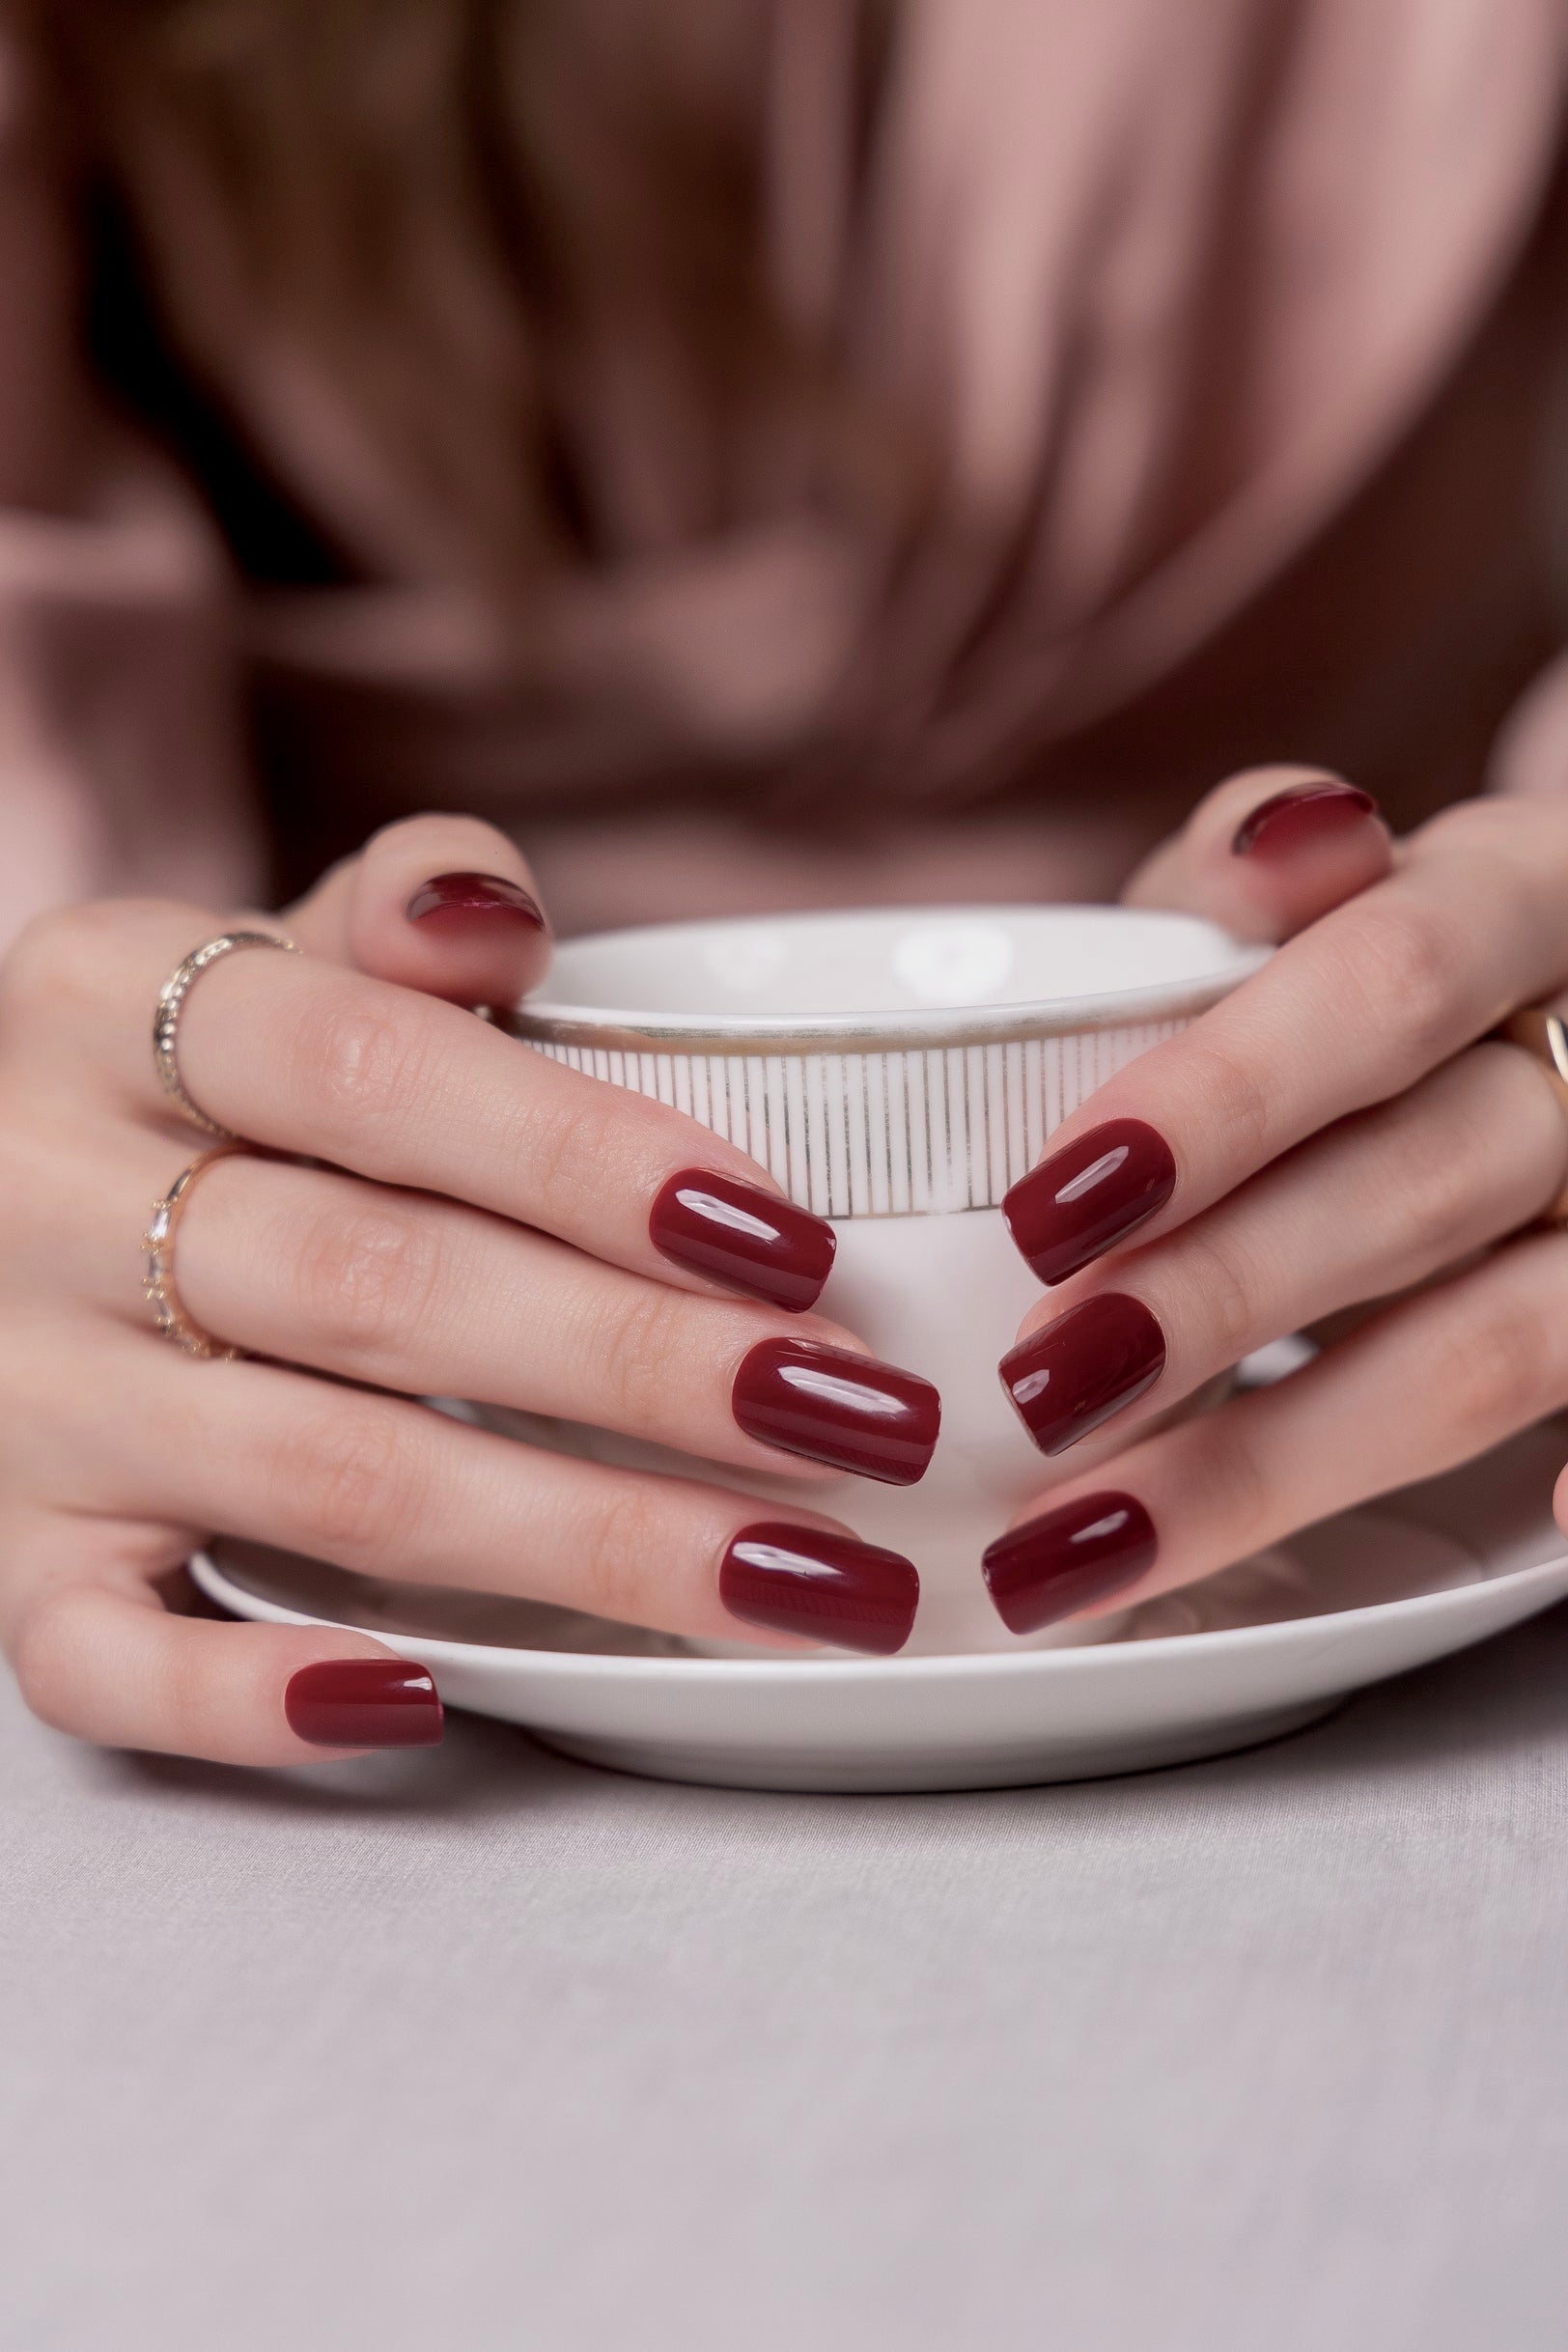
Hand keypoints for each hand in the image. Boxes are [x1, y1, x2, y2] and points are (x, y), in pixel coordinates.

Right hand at [0, 817, 936, 1761]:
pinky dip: (254, 1697)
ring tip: (800, 1576)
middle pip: (382, 1287)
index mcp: (108, 1006)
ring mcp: (22, 1395)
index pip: (373, 1072)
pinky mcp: (5, 1550)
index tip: (789, 1241)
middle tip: (858, 1421)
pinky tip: (433, 1704)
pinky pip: (95, 1657)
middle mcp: (44, 1197)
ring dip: (579, 1536)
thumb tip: (499, 914)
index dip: (588, 1157)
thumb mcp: (253, 957)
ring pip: (316, 1479)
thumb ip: (392, 918)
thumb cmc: (174, 1086)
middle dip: (642, 1363)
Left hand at [983, 768, 1567, 1634]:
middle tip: (1037, 1390)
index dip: (1225, 1099)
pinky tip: (1466, 1562)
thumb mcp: (1312, 892)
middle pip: (1428, 1181)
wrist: (1556, 1012)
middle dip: (1219, 1298)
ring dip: (1280, 1456)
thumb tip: (1285, 847)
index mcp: (1516, 896)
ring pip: (1493, 1348)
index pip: (1386, 981)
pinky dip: (1567, 1492)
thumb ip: (1246, 883)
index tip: (1050, 1207)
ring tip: (1085, 1540)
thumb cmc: (1377, 968)